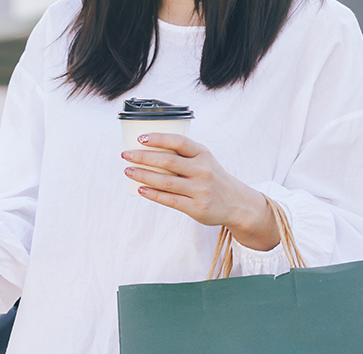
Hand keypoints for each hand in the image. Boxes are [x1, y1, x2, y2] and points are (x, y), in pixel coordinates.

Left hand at [122, 133, 279, 251]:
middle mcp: (203, 170)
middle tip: (126, 155)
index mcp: (203, 154)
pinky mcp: (196, 207)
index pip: (179, 142)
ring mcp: (200, 189)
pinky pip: (169, 199)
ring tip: (128, 171)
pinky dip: (153, 194)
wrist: (236, 203)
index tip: (139, 138)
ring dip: (143, 175)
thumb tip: (146, 151)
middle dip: (143, 157)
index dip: (159, 138)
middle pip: (168, 161)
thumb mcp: (204, 161)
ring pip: (166, 181)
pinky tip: (140, 189)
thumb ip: (182, 156)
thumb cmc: (212, 178)